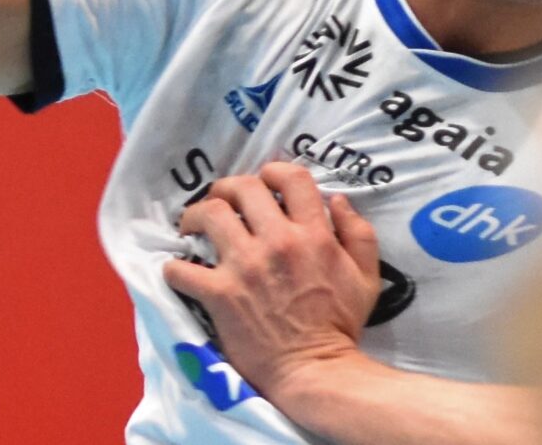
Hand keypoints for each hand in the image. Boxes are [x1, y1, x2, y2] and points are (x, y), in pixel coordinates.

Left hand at [162, 163, 382, 400]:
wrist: (315, 371)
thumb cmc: (341, 325)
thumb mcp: (367, 276)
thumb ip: (358, 233)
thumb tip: (337, 200)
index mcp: (313, 234)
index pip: (291, 178)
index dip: (274, 170)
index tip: (264, 181)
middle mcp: (277, 241)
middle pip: (242, 188)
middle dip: (228, 187)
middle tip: (222, 201)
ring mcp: (245, 267)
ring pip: (209, 216)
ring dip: (196, 215)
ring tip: (193, 226)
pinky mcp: (219, 294)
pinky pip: (183, 269)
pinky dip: (175, 268)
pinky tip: (179, 271)